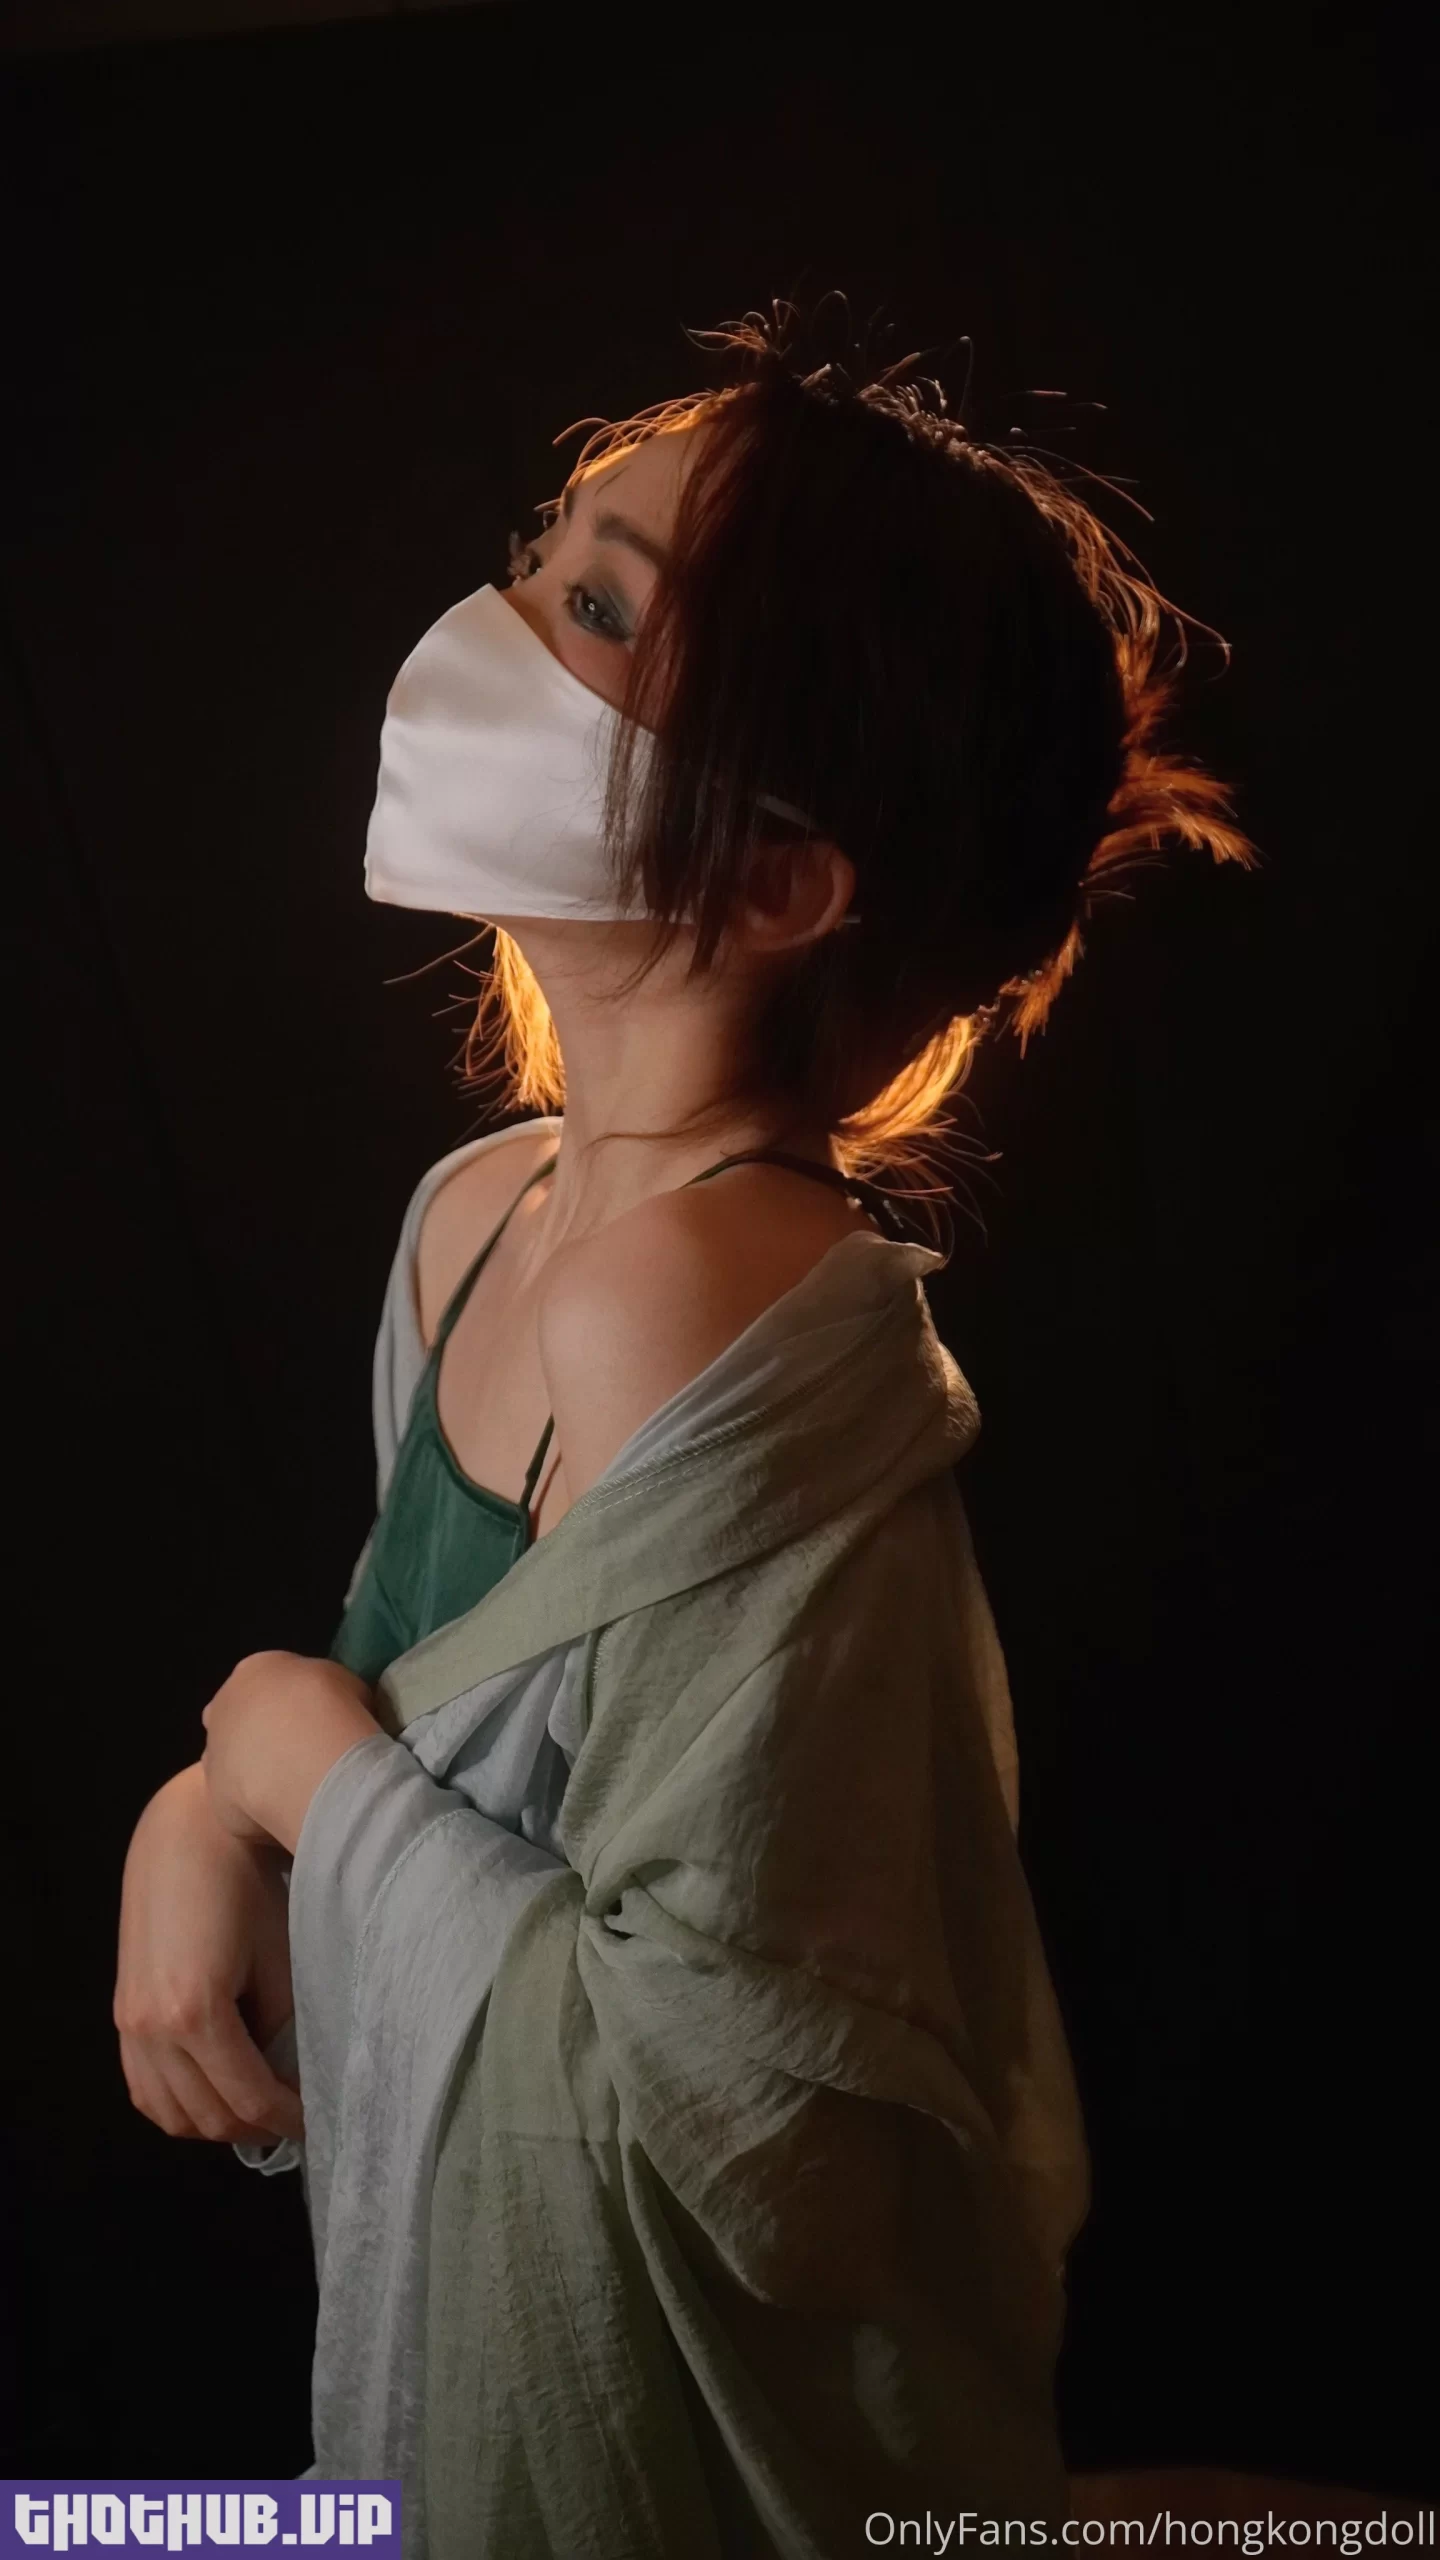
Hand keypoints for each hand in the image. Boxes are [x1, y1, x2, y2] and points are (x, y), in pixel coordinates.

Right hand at [115, 1762, 303, 2143]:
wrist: (193, 1832)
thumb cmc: (249, 1885)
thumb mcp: (281, 1960)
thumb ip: (281, 2030)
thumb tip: (285, 2075)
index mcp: (195, 2013)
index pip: (247, 2098)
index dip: (286, 2119)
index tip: (315, 2119)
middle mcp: (151, 2026)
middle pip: (206, 2115)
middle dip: (254, 2126)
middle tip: (292, 2117)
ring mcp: (129, 2022)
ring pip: (168, 2112)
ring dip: (213, 2122)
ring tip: (255, 2109)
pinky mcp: (123, 2011)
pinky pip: (143, 2086)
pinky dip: (177, 2103)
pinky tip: (210, 2092)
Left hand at [201, 1650, 382, 1855]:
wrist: (305, 1756)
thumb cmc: (331, 1707)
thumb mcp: (343, 1682)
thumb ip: (324, 1693)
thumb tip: (327, 1712)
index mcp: (253, 1670)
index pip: (263, 1684)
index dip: (287, 1704)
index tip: (310, 1720)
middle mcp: (222, 1706)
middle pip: (238, 1720)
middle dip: (260, 1735)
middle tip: (297, 1754)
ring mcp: (213, 1751)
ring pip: (232, 1761)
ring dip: (255, 1771)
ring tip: (295, 1786)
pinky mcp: (214, 1794)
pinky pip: (237, 1801)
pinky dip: (257, 1807)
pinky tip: (286, 1809)